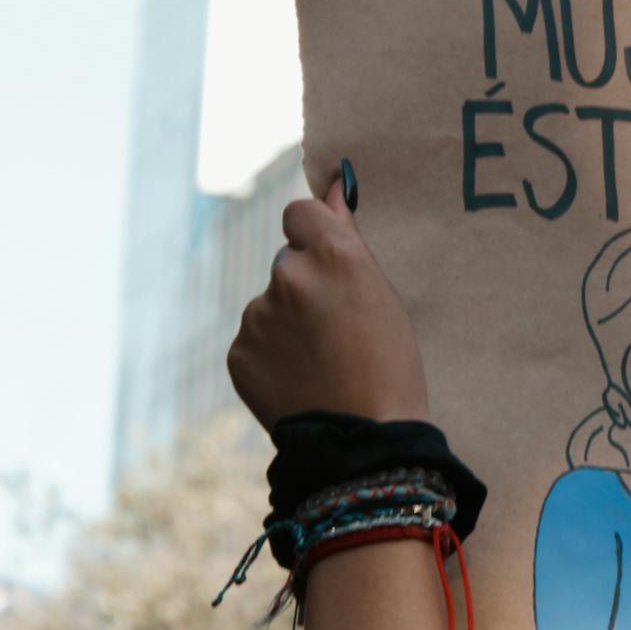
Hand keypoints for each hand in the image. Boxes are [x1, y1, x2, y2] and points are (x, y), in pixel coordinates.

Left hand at [226, 174, 429, 429]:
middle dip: (307, 287)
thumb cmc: (391, 365)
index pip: (300, 213)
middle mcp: (289, 276)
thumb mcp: (384, 296)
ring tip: (322, 363)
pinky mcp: (239, 352)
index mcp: (332, 255)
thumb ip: (348, 239)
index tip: (329, 260)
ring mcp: (257, 316)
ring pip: (271, 305)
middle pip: (289, 263)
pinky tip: (301, 379)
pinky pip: (255, 341)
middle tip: (338, 330)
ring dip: (288, 323)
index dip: (315, 235)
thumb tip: (332, 188)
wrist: (365, 441)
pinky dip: (273, 355)